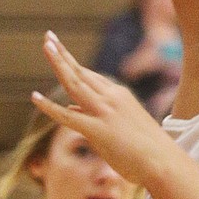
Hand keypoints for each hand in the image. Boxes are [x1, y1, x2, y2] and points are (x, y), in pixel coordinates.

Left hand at [33, 31, 179, 186]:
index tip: (59, 49)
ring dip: (59, 64)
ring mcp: (104, 112)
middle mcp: (111, 97)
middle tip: (48, 36)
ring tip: (46, 46)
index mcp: (118, 95)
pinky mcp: (98, 130)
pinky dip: (49, 106)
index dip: (72, 63)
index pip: (90, 76)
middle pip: (81, 72)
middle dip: (63, 54)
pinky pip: (68, 117)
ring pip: (75, 83)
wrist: (164, 162)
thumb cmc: (146, 149)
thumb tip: (73, 110)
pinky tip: (35, 97)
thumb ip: (96, 115)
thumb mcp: (122, 126)